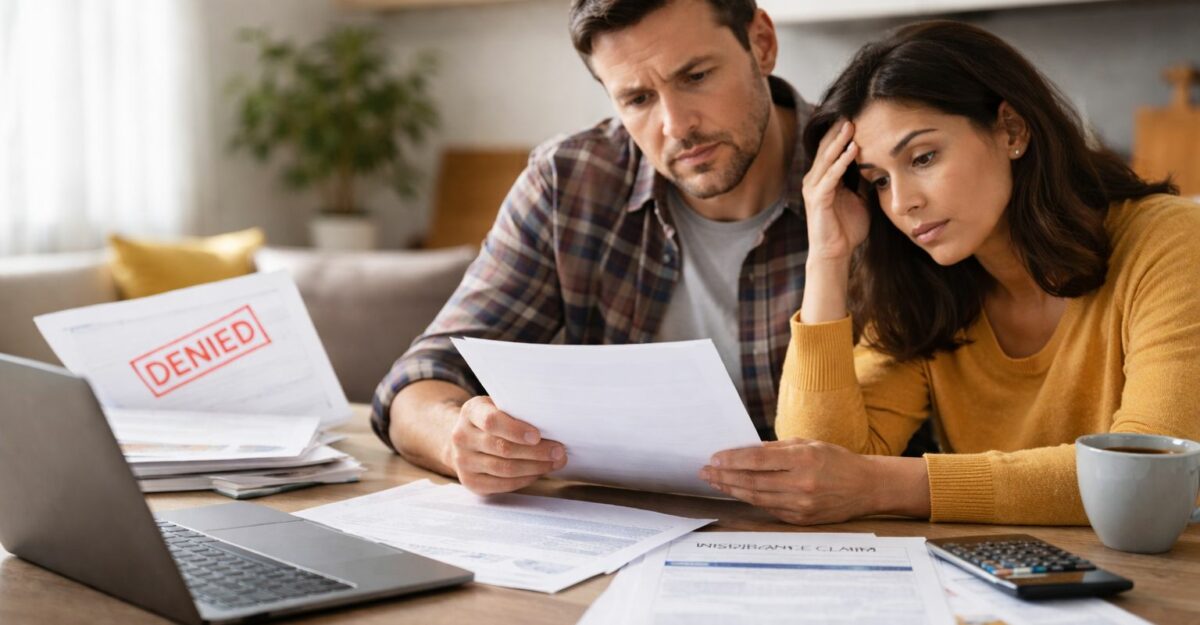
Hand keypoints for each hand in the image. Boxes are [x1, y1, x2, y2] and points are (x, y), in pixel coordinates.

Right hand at [446, 396, 565, 494]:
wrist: (465, 437)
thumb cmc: (491, 418)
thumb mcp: (498, 406)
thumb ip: (517, 411)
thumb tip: (553, 425)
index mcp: (471, 412)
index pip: (491, 421)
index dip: (516, 430)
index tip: (538, 436)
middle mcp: (462, 436)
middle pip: (502, 448)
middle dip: (536, 452)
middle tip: (559, 451)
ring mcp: (463, 461)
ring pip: (504, 469)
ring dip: (534, 467)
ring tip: (554, 462)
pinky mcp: (470, 481)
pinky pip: (501, 484)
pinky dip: (524, 480)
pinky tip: (538, 473)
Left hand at [699, 439, 882, 524]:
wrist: (866, 487)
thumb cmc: (836, 460)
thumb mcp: (808, 444)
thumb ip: (776, 449)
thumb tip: (744, 452)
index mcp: (803, 459)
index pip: (758, 461)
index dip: (732, 460)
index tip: (714, 458)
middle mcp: (801, 484)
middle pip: (752, 482)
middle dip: (725, 476)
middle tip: (705, 472)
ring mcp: (801, 505)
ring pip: (757, 498)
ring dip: (732, 490)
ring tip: (716, 482)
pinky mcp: (801, 520)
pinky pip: (769, 509)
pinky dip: (751, 500)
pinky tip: (738, 492)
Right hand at [801, 120, 869, 261]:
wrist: (835, 254)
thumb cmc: (846, 229)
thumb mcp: (861, 199)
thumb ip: (864, 182)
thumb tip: (878, 165)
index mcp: (823, 178)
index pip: (831, 149)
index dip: (843, 133)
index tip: (859, 116)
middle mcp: (814, 179)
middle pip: (826, 148)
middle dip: (839, 130)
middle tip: (853, 111)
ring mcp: (814, 188)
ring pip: (827, 158)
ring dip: (839, 141)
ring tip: (851, 124)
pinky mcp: (818, 199)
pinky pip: (830, 176)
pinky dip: (841, 162)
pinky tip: (853, 150)